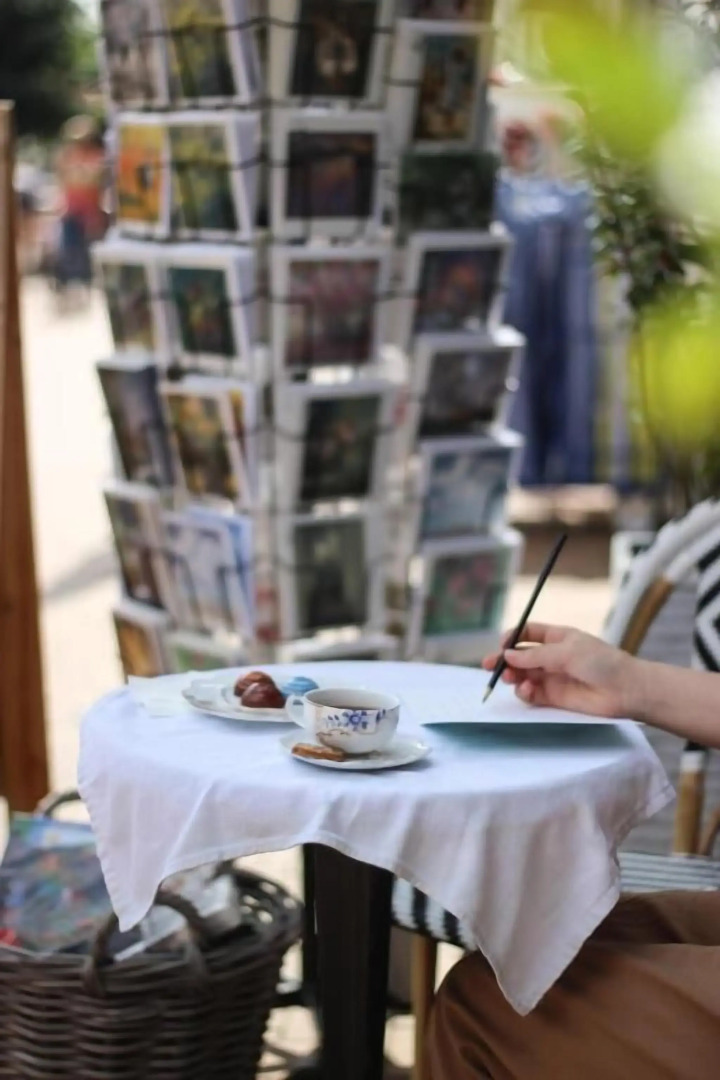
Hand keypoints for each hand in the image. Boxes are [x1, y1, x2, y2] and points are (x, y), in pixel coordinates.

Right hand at [482, 624, 636, 718]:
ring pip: (523, 675)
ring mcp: (553, 677)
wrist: (625, 690)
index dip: (512, 637)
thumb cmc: (600, 662)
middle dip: (504, 660)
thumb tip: (507, 655)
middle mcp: (552, 656)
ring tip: (512, 679)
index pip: (527, 633)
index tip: (502, 645)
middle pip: (520, 656)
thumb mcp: (565, 651)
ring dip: (513, 676)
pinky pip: (532, 694)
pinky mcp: (554, 698)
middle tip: (490, 666)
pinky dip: (525, 692)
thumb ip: (534, 655)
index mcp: (557, 637)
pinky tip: (528, 690)